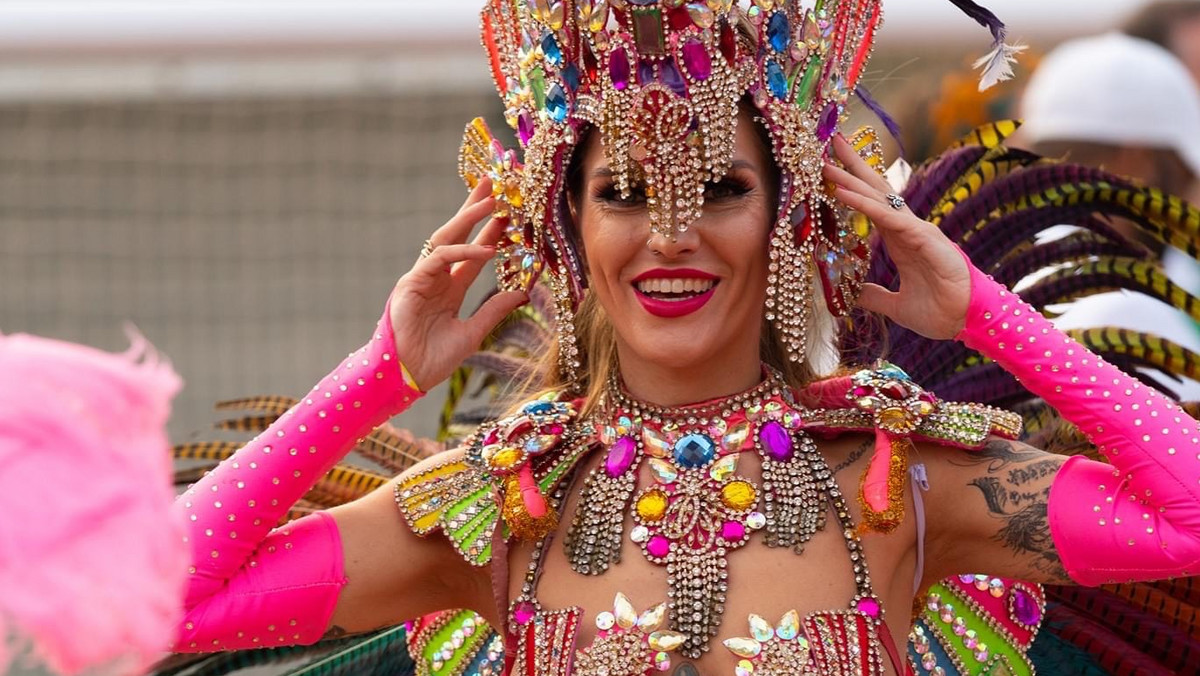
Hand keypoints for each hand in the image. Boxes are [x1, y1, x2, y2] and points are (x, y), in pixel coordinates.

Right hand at [388, 178, 527, 389]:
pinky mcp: (411, 283)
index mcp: (449, 289)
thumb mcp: (473, 332)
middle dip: (474, 208)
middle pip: (457, 234)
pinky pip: (439, 258)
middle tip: (494, 184)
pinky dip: (463, 251)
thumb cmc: (433, 360)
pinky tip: (487, 249)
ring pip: (446, 238)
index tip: (509, 212)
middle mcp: (436, 278)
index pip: (473, 252)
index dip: (490, 231)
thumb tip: (523, 293)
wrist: (407, 378)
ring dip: (468, 217)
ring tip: (492, 200)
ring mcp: (422, 278)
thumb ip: (494, 311)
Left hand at [823, 135, 970, 339]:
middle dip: (853, 167)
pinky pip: (889, 218)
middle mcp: (908, 230)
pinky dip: (865, 204)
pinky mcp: (925, 239)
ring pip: (879, 200)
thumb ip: (873, 296)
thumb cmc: (940, 312)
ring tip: (826, 164)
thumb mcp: (894, 305)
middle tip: (830, 142)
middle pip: (876, 191)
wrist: (967, 324)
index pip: (873, 205)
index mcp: (900, 241)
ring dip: (852, 181)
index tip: (831, 168)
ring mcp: (918, 232)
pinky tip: (843, 193)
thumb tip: (850, 294)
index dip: (854, 186)